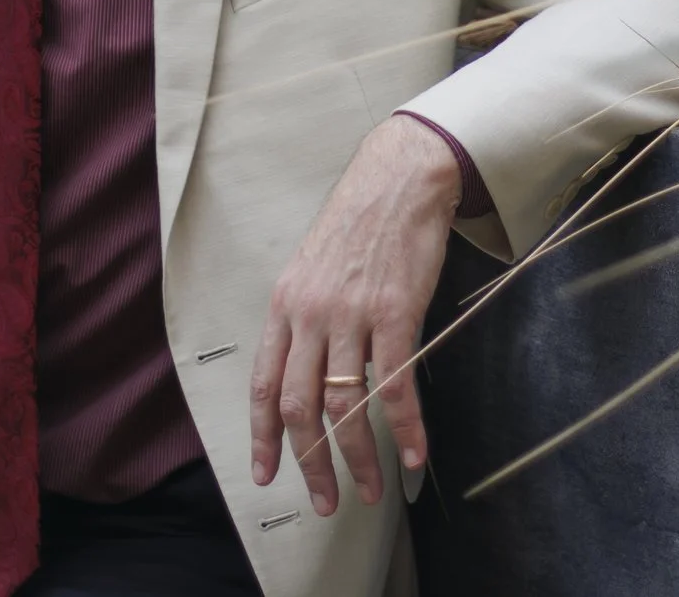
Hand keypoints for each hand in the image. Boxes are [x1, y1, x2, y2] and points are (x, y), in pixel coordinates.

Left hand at [249, 115, 462, 515]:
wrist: (398, 178)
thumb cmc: (359, 221)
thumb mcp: (313, 266)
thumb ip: (306, 316)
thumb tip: (310, 366)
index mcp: (285, 305)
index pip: (264, 383)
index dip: (263, 436)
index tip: (267, 474)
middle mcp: (310, 314)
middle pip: (300, 407)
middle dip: (311, 463)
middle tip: (325, 501)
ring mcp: (351, 315)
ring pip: (345, 405)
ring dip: (359, 457)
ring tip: (373, 489)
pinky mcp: (394, 313)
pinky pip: (395, 385)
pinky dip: (406, 427)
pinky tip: (415, 455)